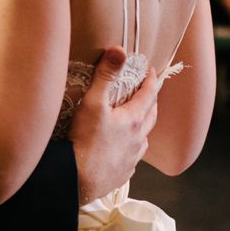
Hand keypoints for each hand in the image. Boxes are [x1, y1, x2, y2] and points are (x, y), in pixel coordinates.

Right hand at [69, 47, 160, 203]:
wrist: (76, 180)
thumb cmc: (84, 141)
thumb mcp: (92, 103)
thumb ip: (105, 76)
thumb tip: (118, 50)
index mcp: (133, 120)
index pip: (149, 95)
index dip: (152, 81)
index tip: (153, 72)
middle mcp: (137, 140)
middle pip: (151, 117)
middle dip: (151, 102)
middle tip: (149, 94)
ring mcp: (131, 159)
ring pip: (143, 140)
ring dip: (142, 128)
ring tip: (136, 122)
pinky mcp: (121, 174)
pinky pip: (131, 159)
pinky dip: (130, 150)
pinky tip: (122, 150)